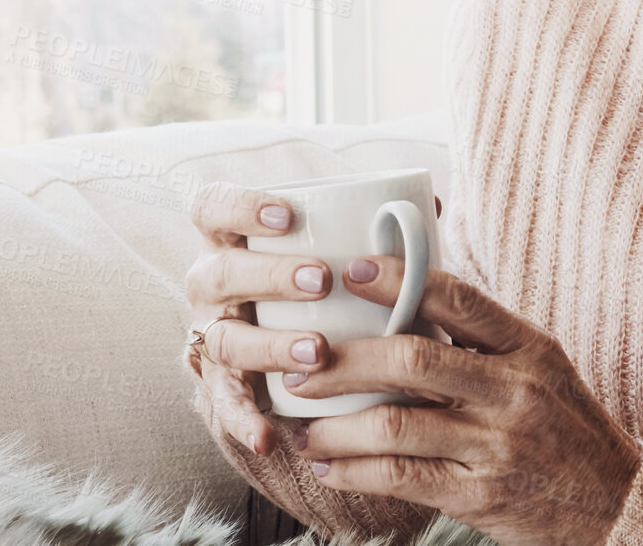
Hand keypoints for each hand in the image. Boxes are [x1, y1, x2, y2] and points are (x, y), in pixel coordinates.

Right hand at [182, 181, 441, 457]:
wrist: (288, 338)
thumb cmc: (316, 279)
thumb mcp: (330, 248)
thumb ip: (372, 227)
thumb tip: (431, 206)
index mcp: (231, 238)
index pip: (213, 207)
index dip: (241, 206)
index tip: (290, 215)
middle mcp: (211, 282)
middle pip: (221, 273)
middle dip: (271, 275)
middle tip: (322, 282)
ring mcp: (212, 333)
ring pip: (225, 339)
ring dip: (269, 346)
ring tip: (317, 351)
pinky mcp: (219, 382)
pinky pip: (224, 404)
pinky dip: (244, 420)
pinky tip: (268, 435)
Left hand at [283, 255, 642, 545]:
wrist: (617, 502)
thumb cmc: (567, 426)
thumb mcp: (542, 366)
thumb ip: (483, 338)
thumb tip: (406, 298)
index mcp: (529, 347)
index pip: (457, 299)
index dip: (396, 280)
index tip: (348, 272)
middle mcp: (515, 391)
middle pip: (411, 361)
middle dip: (343, 361)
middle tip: (301, 364)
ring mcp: (498, 446)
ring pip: (394, 426)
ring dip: (334, 425)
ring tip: (303, 423)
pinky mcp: (481, 496)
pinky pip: (400, 478)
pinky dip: (352, 471)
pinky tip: (328, 464)